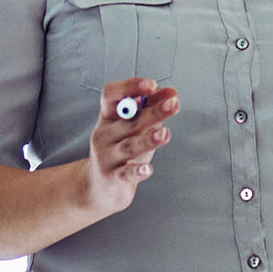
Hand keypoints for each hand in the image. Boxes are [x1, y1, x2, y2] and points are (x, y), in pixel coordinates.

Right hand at [81, 78, 177, 215]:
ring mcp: (106, 156)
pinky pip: (125, 173)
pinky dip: (137, 171)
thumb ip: (150, 108)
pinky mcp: (111, 177)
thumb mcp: (134, 127)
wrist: (100, 186)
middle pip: (128, 121)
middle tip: (173, 104)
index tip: (151, 85)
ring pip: (128, 146)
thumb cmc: (121, 150)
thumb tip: (172, 92)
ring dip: (147, 139)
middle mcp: (104, 134)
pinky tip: (148, 168)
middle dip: (152, 112)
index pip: (111, 95)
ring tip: (165, 134)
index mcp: (108, 117)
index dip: (130, 87)